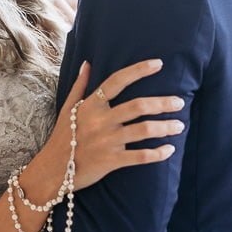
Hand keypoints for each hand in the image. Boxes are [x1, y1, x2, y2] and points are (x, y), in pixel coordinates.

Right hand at [51, 59, 184, 190]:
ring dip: (165, 127)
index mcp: (90, 106)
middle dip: (162, 103)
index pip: (116, 81)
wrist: (53, 169)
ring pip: (144, 130)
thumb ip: (80, 85)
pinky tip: (169, 149)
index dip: (138, 70)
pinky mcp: (111, 161)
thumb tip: (88, 63)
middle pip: (138, 106)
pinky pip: (140, 156)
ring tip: (179, 126)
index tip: (158, 63)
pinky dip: (158, 153)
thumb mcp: (68, 108)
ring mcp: (107, 141)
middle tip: (179, 102)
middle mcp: (100, 121)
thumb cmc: (62, 136)